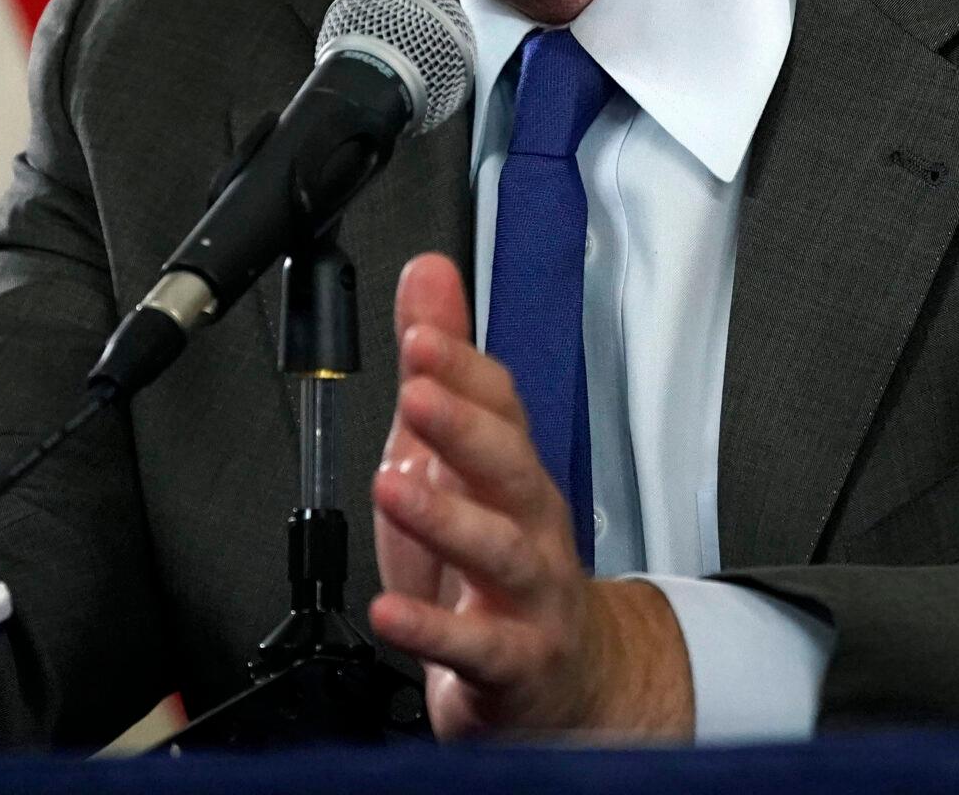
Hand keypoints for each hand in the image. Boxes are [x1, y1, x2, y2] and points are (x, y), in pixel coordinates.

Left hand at [369, 254, 693, 739]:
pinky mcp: (515, 662)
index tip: (422, 335)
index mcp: (512, 473)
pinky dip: (432, 632)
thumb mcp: (455, 461)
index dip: (463, 368)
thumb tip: (427, 274)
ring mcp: (528, 593)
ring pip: (499, 550)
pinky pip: (477, 647)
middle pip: (511, 465)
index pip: (501, 406)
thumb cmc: (497, 569)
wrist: (567, 684)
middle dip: (466, 424)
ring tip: (394, 488)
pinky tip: (390, 612)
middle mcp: (530, 525)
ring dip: (446, 518)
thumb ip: (443, 370)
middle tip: (418, 388)